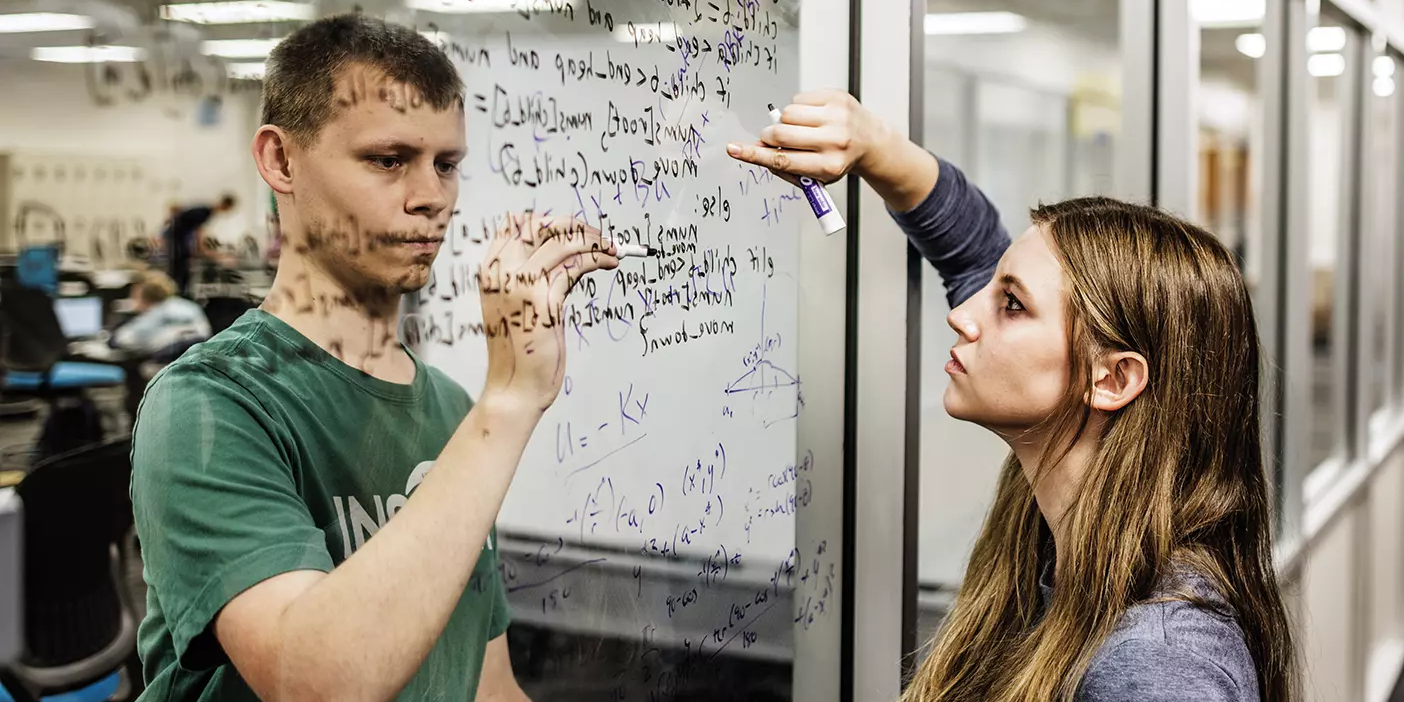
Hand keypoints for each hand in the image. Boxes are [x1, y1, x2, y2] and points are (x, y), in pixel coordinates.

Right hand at [477, 214, 618, 410]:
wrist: (515, 388)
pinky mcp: (543, 301)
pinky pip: (575, 266)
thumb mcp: (519, 305)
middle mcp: (501, 272)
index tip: (575, 230)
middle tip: (599, 237)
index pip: (516, 224)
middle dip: (574, 226)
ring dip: (593, 241)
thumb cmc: (521, 349)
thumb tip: (570, 249)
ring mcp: (520, 285)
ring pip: (563, 243)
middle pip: (540, 226)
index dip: (550, 222)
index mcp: (491, 270)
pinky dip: (596, 259)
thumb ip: (533, 276)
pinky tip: (608, 264)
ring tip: (611, 250)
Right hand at [725, 89, 893, 184]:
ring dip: (786, 121)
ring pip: (787, 113)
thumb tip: (758, 149)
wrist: (870, 142)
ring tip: (800, 129)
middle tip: (775, 139)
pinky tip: (811, 116)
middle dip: (770, 137)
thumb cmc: (838, 160)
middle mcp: (834, 140)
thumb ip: (785, 166)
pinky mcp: (836, 97)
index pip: (782, 160)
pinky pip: (799, 98)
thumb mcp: (815, 175)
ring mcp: (837, 117)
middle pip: (781, 134)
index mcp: (828, 165)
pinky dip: (798, 108)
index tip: (734, 149)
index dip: (755, 155)